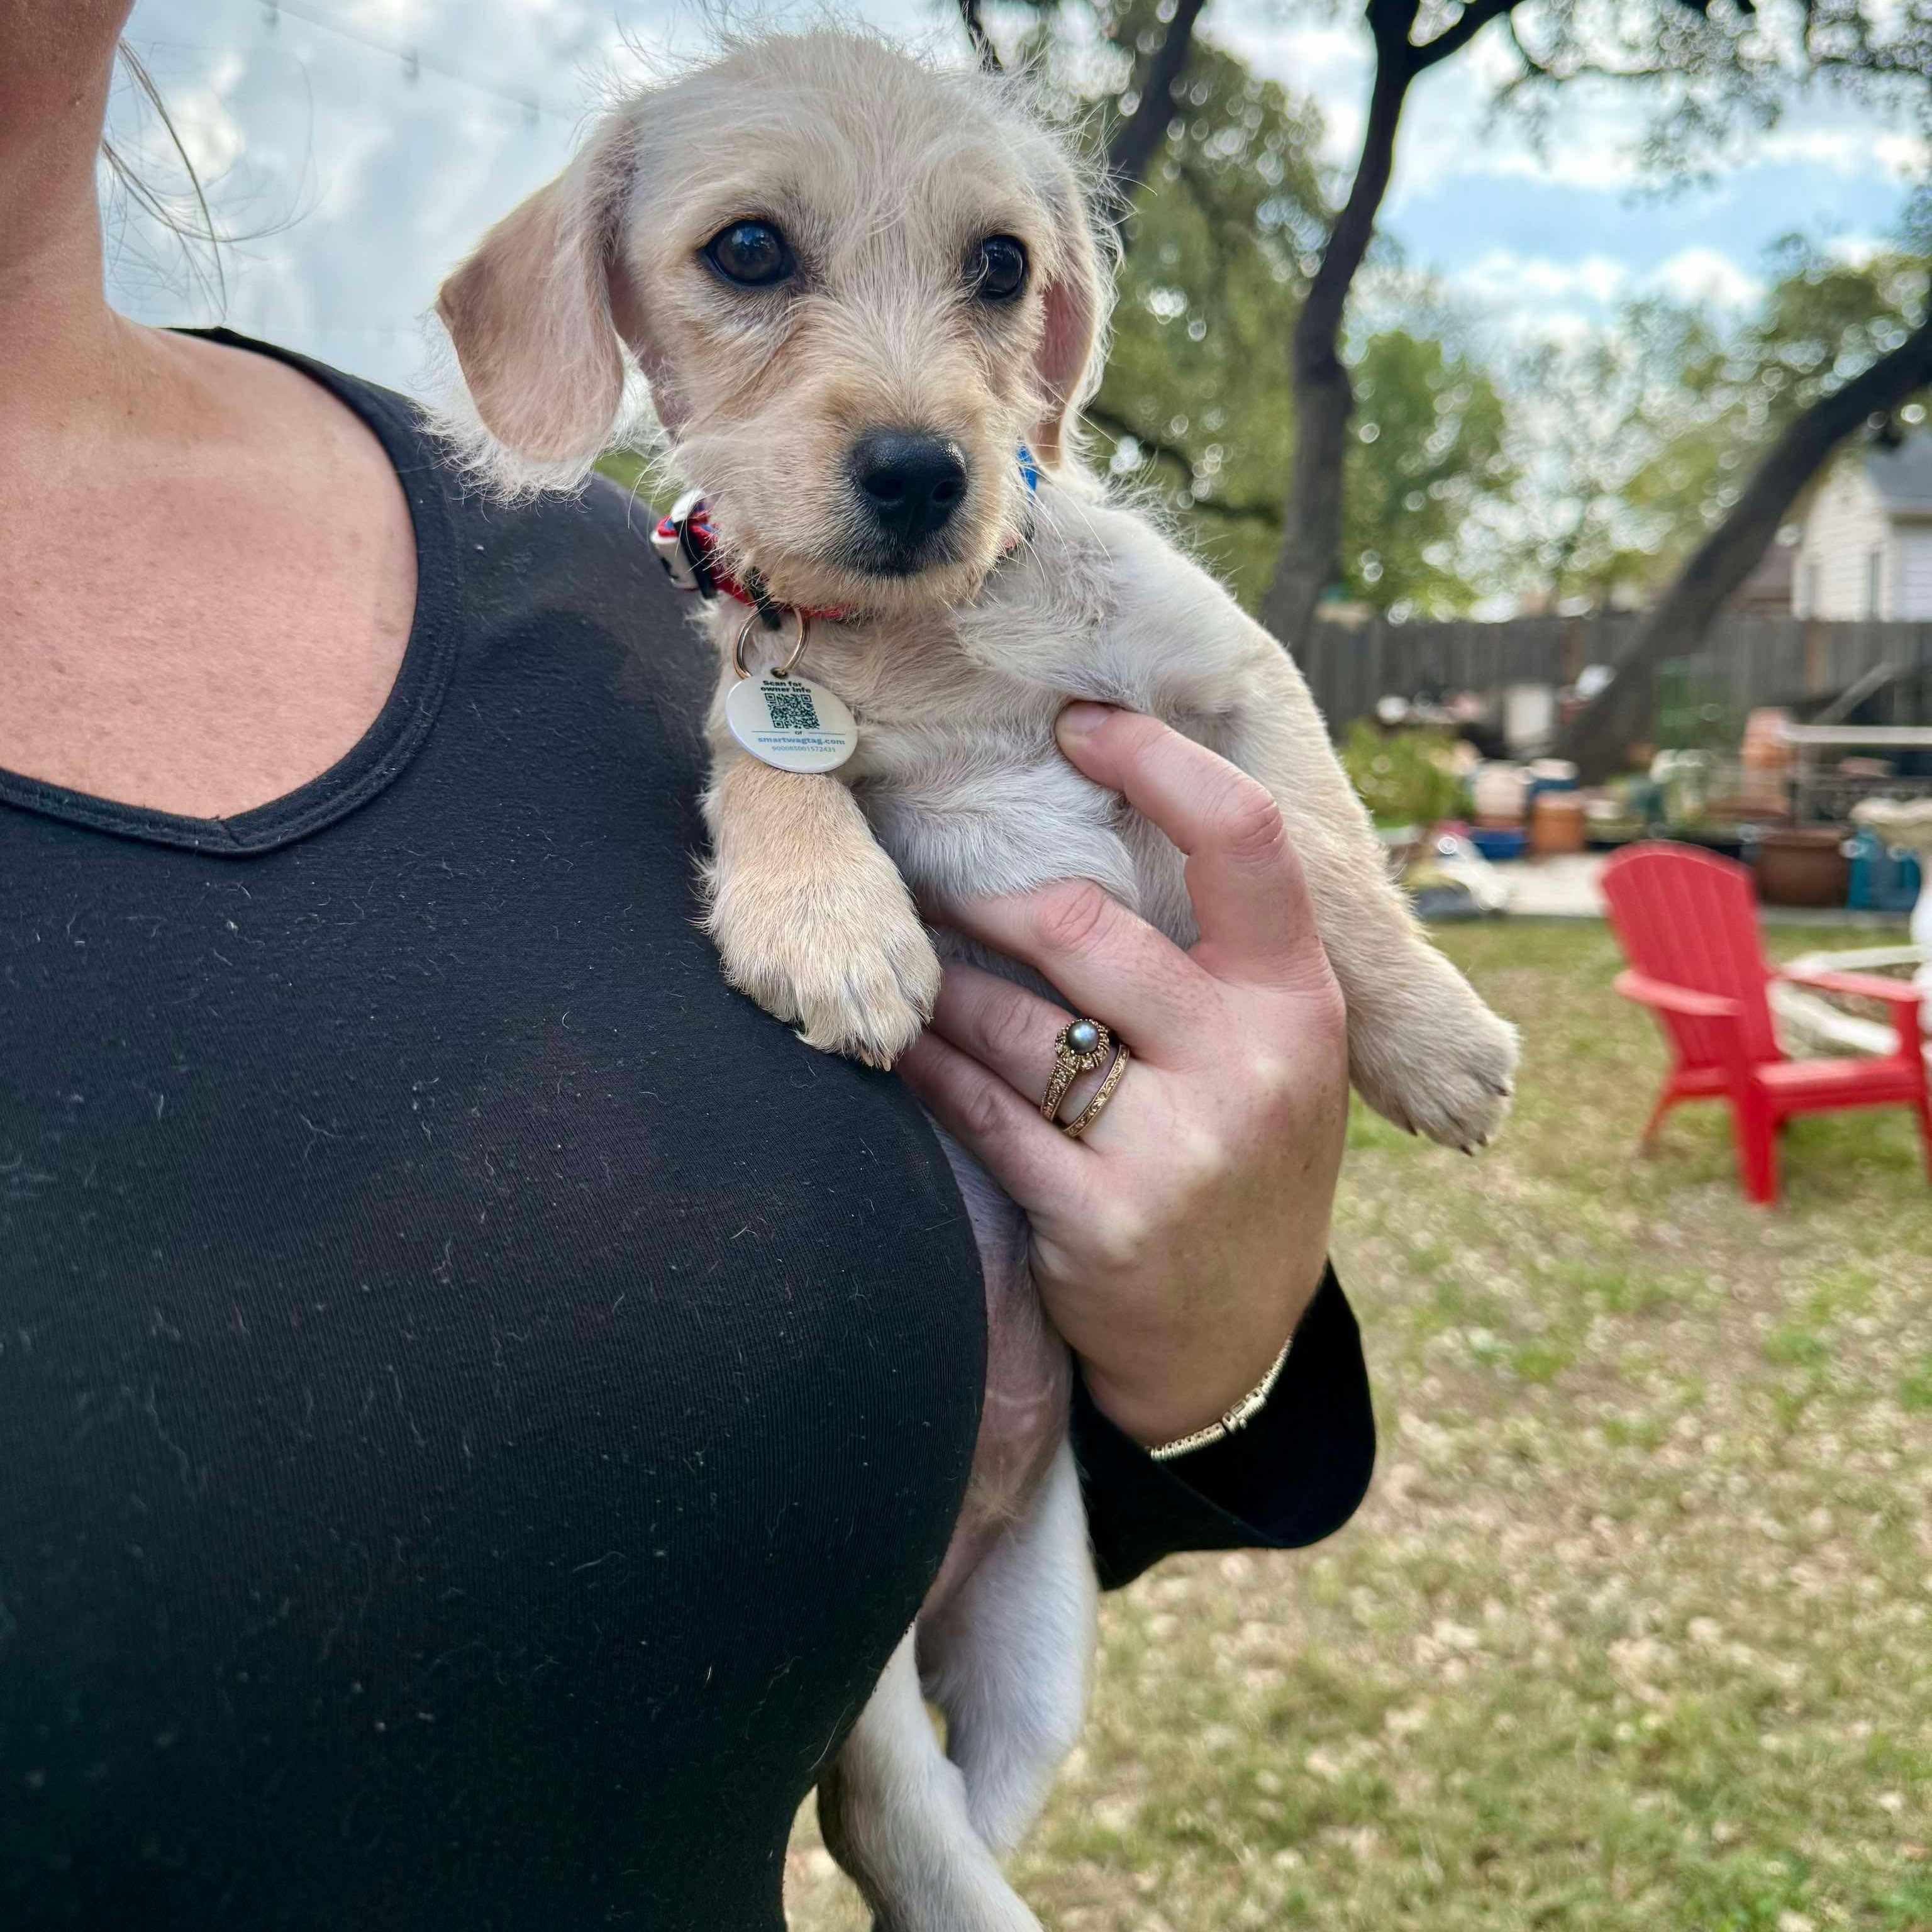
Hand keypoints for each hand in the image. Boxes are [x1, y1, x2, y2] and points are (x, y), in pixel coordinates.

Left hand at [897, 702, 1348, 1449]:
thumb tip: (1104, 810)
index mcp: (1301, 1001)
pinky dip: (929, 1070)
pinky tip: (903, 1047)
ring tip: (914, 969)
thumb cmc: (1239, 1162)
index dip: (1158, 761)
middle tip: (938, 885)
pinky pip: (980, 1111)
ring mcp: (1182, 1150)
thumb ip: (1215, 955)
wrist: (1231, 1344)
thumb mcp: (1272, 1053)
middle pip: (1083, 927)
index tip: (1083, 722)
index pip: (1245, 839)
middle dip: (989, 901)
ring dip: (943, 988)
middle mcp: (1253, 1065)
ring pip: (1012, 1021)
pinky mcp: (1103, 1221)